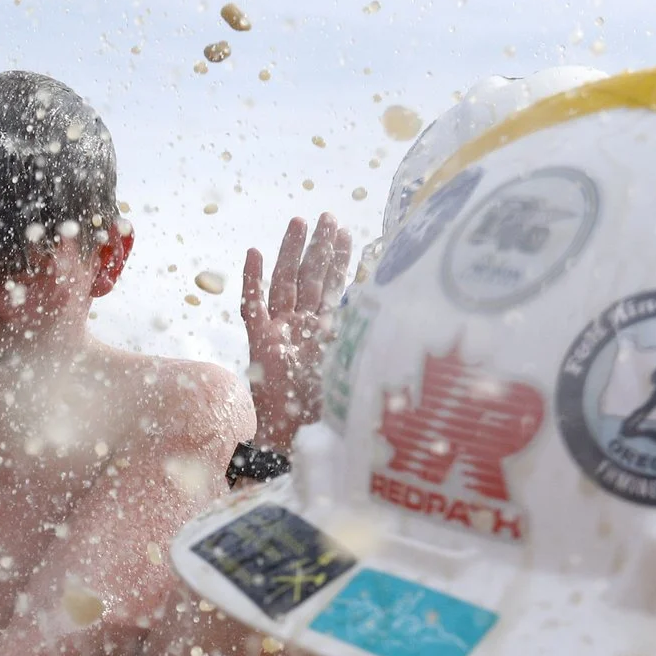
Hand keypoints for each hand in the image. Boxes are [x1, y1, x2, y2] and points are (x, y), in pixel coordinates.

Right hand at [241, 212, 353, 455]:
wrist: (294, 439)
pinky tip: (253, 253)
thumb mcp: (354, 370)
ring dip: (290, 252)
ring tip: (298, 222)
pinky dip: (252, 280)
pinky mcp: (259, 343)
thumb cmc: (324, 411)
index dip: (338, 260)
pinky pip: (253, 306)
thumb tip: (402, 322)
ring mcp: (278, 332)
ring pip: (284, 283)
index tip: (346, 232)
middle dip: (317, 247)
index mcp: (322, 331)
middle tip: (326, 216)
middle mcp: (301, 326)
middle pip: (309, 277)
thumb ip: (364, 345)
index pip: (331, 286)